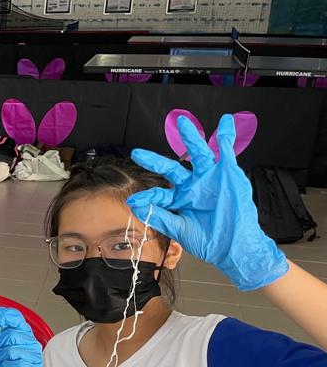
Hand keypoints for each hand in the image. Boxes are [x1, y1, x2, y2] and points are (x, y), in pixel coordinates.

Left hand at [128, 114, 287, 290]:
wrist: (234, 245)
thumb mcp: (179, 229)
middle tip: (137, 153)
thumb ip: (159, 217)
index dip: (146, 197)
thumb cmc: (208, 240)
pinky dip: (226, 136)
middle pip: (171, 168)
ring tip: (183, 123)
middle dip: (154, 160)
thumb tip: (137, 207)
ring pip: (198, 153)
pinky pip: (226, 151)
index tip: (133, 201)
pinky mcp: (228, 174)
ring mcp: (209, 179)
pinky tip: (225, 121)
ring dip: (191, 138)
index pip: (159, 193)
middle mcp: (192, 187)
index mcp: (179, 200)